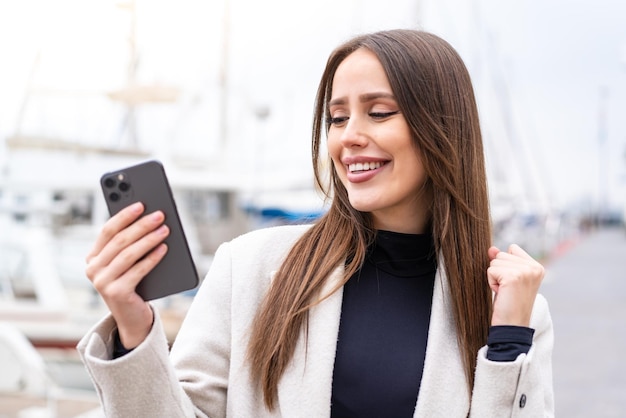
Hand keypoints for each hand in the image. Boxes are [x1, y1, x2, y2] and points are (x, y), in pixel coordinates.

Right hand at [85, 202, 168, 347]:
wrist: (133, 318)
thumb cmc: (133, 284)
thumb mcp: (127, 263)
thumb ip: (129, 244)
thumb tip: (149, 219)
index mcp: (93, 257)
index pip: (107, 231)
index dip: (124, 216)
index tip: (141, 204)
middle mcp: (93, 269)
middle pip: (119, 240)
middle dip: (141, 225)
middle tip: (159, 215)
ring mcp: (102, 282)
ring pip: (128, 254)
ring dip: (148, 239)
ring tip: (165, 229)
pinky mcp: (116, 293)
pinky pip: (138, 270)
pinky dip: (152, 258)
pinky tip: (164, 249)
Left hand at [487, 244, 544, 326]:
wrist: (512, 326)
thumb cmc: (510, 304)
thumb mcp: (508, 279)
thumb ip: (503, 261)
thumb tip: (492, 249)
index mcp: (537, 267)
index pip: (512, 249)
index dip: (506, 266)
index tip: (512, 283)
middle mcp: (534, 267)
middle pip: (502, 254)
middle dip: (499, 272)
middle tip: (508, 290)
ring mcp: (525, 271)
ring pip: (495, 261)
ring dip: (495, 278)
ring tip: (505, 292)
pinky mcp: (513, 277)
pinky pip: (491, 270)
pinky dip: (491, 282)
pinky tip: (501, 294)